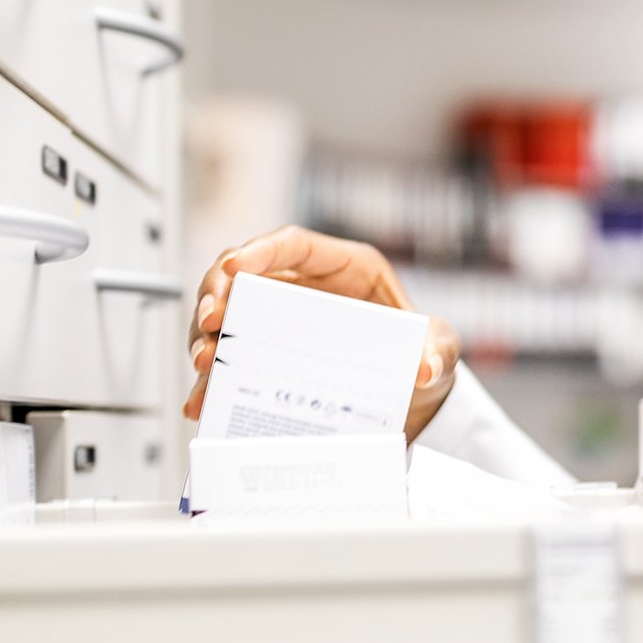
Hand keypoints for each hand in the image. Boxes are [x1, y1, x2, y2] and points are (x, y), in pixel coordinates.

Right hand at [183, 225, 463, 439]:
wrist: (415, 398)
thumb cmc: (421, 353)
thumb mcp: (438, 347)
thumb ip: (437, 352)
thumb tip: (422, 368)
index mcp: (346, 268)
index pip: (293, 244)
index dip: (258, 250)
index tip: (234, 267)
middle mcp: (305, 289)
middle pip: (245, 275)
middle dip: (218, 291)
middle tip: (209, 320)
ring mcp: (281, 324)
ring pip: (228, 315)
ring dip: (207, 335)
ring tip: (205, 360)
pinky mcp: (269, 359)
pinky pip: (231, 362)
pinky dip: (213, 381)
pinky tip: (204, 399)